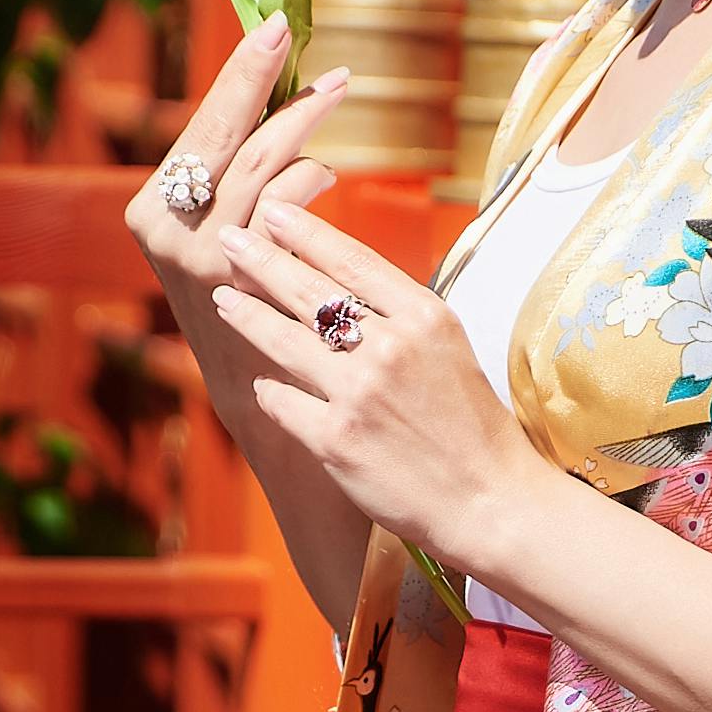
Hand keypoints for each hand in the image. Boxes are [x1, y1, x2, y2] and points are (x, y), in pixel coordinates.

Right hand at [124, 13, 349, 367]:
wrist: (263, 394)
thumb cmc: (250, 302)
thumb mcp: (221, 236)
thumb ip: (236, 175)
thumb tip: (274, 87)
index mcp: (152, 210)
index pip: (203, 125)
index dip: (241, 72)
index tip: (274, 26)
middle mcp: (167, 230)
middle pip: (228, 130)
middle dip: (266, 75)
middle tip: (300, 31)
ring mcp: (203, 257)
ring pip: (265, 161)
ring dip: (304, 123)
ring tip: (332, 93)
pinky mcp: (245, 278)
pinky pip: (288, 202)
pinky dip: (310, 177)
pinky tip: (323, 175)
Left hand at [207, 193, 552, 576]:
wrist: (489, 500)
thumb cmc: (471, 424)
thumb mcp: (450, 348)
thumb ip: (400, 313)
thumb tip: (340, 282)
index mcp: (424, 317)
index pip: (352, 260)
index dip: (305, 233)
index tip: (272, 212)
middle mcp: (390, 347)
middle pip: (309, 291)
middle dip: (260, 260)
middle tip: (229, 238)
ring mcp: (359, 394)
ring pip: (283, 340)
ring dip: (247, 315)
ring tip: (222, 298)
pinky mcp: (335, 440)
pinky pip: (282, 400)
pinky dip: (269, 389)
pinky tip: (262, 382)